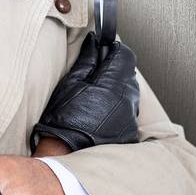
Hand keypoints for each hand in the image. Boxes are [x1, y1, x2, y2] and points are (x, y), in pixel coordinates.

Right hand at [29, 35, 140, 152]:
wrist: (66, 151)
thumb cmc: (64, 119)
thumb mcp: (71, 84)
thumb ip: (87, 61)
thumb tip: (94, 43)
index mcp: (113, 84)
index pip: (126, 55)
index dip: (114, 50)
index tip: (104, 50)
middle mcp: (128, 99)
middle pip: (129, 73)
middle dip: (115, 69)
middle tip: (94, 74)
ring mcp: (131, 115)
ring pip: (130, 91)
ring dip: (117, 88)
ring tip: (96, 96)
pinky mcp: (130, 129)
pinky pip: (129, 110)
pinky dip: (117, 107)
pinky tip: (100, 113)